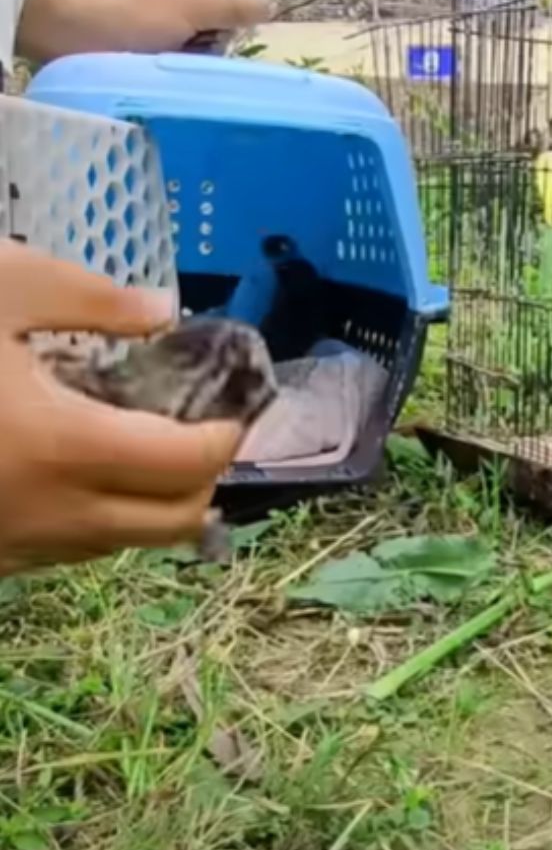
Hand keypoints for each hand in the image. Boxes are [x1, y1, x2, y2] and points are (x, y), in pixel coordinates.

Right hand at [0, 244, 243, 576]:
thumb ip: (89, 297)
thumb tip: (162, 311)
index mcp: (63, 447)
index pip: (190, 465)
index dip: (225, 436)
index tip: (231, 405)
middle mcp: (47, 515)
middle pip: (174, 523)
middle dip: (201, 480)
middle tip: (193, 428)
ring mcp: (8, 547)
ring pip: (119, 545)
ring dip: (149, 503)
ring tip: (135, 442)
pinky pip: (61, 552)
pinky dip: (90, 517)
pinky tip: (67, 465)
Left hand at [17, 0, 272, 63]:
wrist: (76, 34)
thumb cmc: (138, 17)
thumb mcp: (193, 8)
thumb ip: (234, 8)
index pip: (233, 15)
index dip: (228, 34)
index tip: (209, 43)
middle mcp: (178, 6)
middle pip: (216, 37)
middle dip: (207, 53)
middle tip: (186, 57)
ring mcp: (161, 29)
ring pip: (196, 56)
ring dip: (188, 67)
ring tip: (169, 70)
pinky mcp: (146, 51)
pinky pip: (175, 66)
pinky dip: (172, 74)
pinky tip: (162, 78)